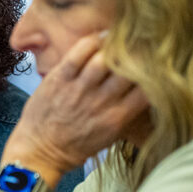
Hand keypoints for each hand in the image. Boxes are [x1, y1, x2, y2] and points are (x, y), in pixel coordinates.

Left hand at [7, 32, 148, 174]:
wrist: (40, 151)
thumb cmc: (76, 146)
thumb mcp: (110, 135)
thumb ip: (127, 111)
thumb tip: (145, 88)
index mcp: (118, 117)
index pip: (148, 88)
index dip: (152, 73)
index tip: (152, 65)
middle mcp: (101, 102)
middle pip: (129, 69)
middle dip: (136, 56)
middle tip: (136, 48)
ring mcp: (79, 89)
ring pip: (105, 58)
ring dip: (113, 47)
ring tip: (117, 42)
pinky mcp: (59, 79)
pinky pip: (79, 52)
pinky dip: (91, 41)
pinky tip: (97, 40)